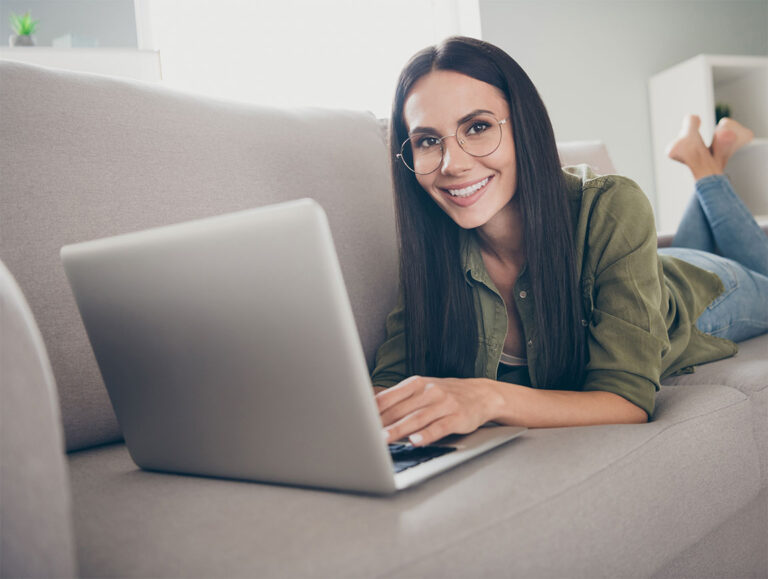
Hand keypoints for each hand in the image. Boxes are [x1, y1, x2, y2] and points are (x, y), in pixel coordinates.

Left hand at [375, 376, 497, 445]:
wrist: (482, 393)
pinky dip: (426, 435)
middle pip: (400, 409)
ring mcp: (444, 404)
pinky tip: (415, 442)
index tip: (357, 419)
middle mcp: (429, 391)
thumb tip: (369, 408)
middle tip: (363, 433)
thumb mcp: (422, 389)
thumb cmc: (445, 394)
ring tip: (383, 439)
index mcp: (416, 383)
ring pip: (417, 418)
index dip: (372, 409)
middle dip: (381, 422)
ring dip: (398, 429)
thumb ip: (399, 399)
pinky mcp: (457, 418)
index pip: (389, 396)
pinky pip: (439, 427)